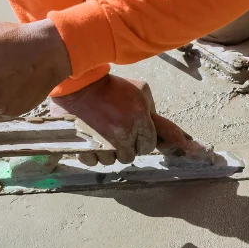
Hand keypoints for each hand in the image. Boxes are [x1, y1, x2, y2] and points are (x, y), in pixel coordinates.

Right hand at [49, 74, 205, 164]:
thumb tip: (168, 133)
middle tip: (117, 130)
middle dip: (127, 146)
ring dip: (109, 152)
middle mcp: (123, 136)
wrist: (80, 85)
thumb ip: (154, 112)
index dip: (143, 139)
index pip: (149, 146)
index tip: (136, 131)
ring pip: (111, 161)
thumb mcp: (140, 91)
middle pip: (131, 157)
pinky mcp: (84, 148)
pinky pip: (92, 162)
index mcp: (139, 120)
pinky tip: (90, 140)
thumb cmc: (112, 86)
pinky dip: (91, 154)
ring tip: (101, 133)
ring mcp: (103, 144)